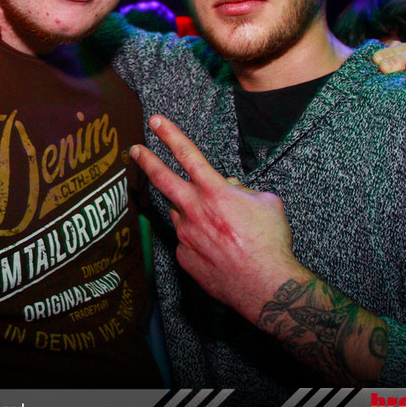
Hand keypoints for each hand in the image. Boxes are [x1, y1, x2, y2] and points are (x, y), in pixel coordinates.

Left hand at [130, 115, 303, 319]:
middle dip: (146, 160)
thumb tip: (229, 188)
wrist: (266, 286)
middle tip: (134, 150)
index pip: (187, 154)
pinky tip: (217, 249)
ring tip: (219, 227)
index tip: (156, 121)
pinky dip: (199, 239)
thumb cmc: (271, 243)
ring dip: (192, 212)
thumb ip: (243, 189)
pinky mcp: (184, 257)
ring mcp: (186, 235)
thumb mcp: (266, 202)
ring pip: (181, 213)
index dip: (169, 134)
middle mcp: (194, 210)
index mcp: (215, 192)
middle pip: (162, 179)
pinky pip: (187, 240)